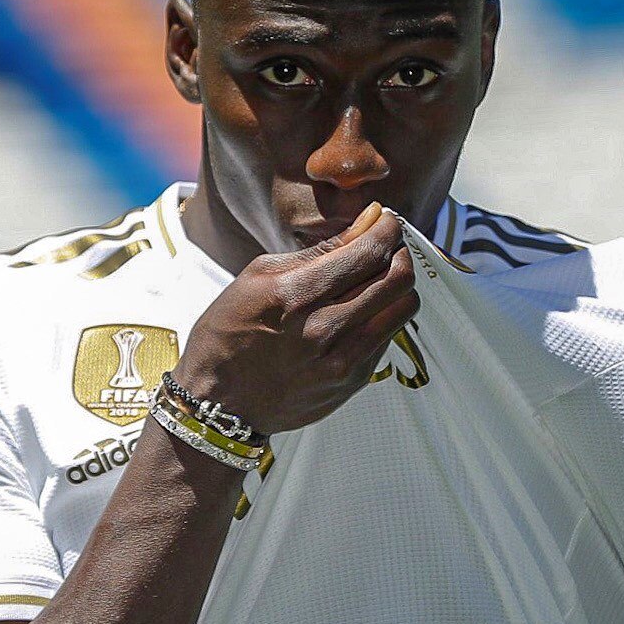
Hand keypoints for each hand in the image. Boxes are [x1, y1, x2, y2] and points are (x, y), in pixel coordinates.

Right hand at [173, 203, 418, 434]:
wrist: (219, 403)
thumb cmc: (230, 332)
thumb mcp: (258, 276)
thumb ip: (319, 249)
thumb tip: (368, 220)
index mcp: (294, 295)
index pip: (367, 252)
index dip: (386, 228)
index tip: (384, 220)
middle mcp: (323, 329)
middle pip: (397, 278)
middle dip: (398, 251)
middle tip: (385, 245)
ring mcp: (342, 360)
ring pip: (404, 308)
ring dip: (399, 284)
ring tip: (379, 277)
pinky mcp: (352, 381)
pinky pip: (389, 337)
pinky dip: (384, 315)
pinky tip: (361, 311)